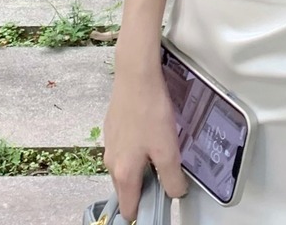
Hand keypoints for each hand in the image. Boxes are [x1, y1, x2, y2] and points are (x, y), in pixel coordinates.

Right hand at [103, 62, 188, 219]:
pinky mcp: (112, 128)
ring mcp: (110, 143)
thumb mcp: (168, 150)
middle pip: (127, 189)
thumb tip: (175, 193)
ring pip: (126, 168)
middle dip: (146, 187)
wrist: (136, 75)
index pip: (129, 209)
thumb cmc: (150, 111)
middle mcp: (111, 162)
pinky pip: (124, 149)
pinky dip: (137, 149)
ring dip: (142, 167)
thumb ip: (172, 178)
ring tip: (162, 148)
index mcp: (124, 173)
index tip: (161, 203)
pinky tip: (151, 132)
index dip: (145, 211)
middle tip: (167, 172)